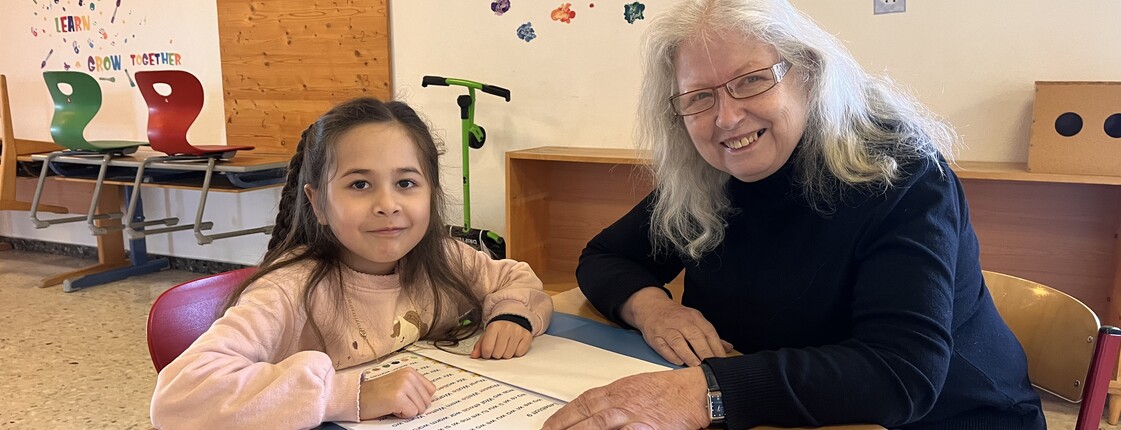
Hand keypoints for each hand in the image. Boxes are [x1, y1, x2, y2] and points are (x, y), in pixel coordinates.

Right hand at [358, 367, 436, 419]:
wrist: (357, 397)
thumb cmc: (375, 393)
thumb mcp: (398, 384)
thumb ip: (415, 387)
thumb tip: (429, 397)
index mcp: (410, 372)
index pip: (431, 390)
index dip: (419, 399)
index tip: (407, 398)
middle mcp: (408, 376)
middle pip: (427, 401)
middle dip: (413, 405)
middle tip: (397, 401)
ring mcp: (404, 386)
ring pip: (420, 408)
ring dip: (407, 410)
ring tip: (393, 403)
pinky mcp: (398, 398)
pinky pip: (412, 413)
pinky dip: (401, 415)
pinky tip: (391, 407)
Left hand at [471, 320, 532, 358]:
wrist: (514, 317)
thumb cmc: (499, 328)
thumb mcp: (487, 334)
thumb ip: (479, 345)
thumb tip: (474, 355)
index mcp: (494, 326)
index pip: (487, 349)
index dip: (486, 354)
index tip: (488, 351)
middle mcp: (506, 328)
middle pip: (498, 354)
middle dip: (496, 354)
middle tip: (498, 348)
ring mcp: (518, 332)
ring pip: (508, 355)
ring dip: (505, 354)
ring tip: (506, 346)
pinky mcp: (527, 336)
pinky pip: (519, 353)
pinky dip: (515, 352)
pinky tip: (514, 345)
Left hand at [542, 367, 709, 429]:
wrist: (696, 390)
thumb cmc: (668, 390)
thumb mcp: (635, 388)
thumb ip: (614, 399)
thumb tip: (593, 412)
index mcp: (617, 390)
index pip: (582, 403)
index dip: (563, 416)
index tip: (548, 425)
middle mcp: (621, 402)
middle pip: (586, 416)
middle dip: (564, 428)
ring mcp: (634, 416)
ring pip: (598, 426)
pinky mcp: (648, 429)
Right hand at [625, 288, 732, 365]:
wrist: (652, 307)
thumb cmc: (676, 317)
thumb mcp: (695, 321)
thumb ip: (711, 336)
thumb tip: (728, 348)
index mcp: (694, 317)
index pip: (708, 332)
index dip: (716, 347)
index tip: (722, 360)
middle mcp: (681, 322)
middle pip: (695, 337)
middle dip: (705, 352)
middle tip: (711, 366)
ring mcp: (667, 329)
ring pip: (678, 342)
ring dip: (688, 355)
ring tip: (697, 366)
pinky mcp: (655, 336)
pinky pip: (664, 347)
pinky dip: (672, 356)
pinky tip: (679, 362)